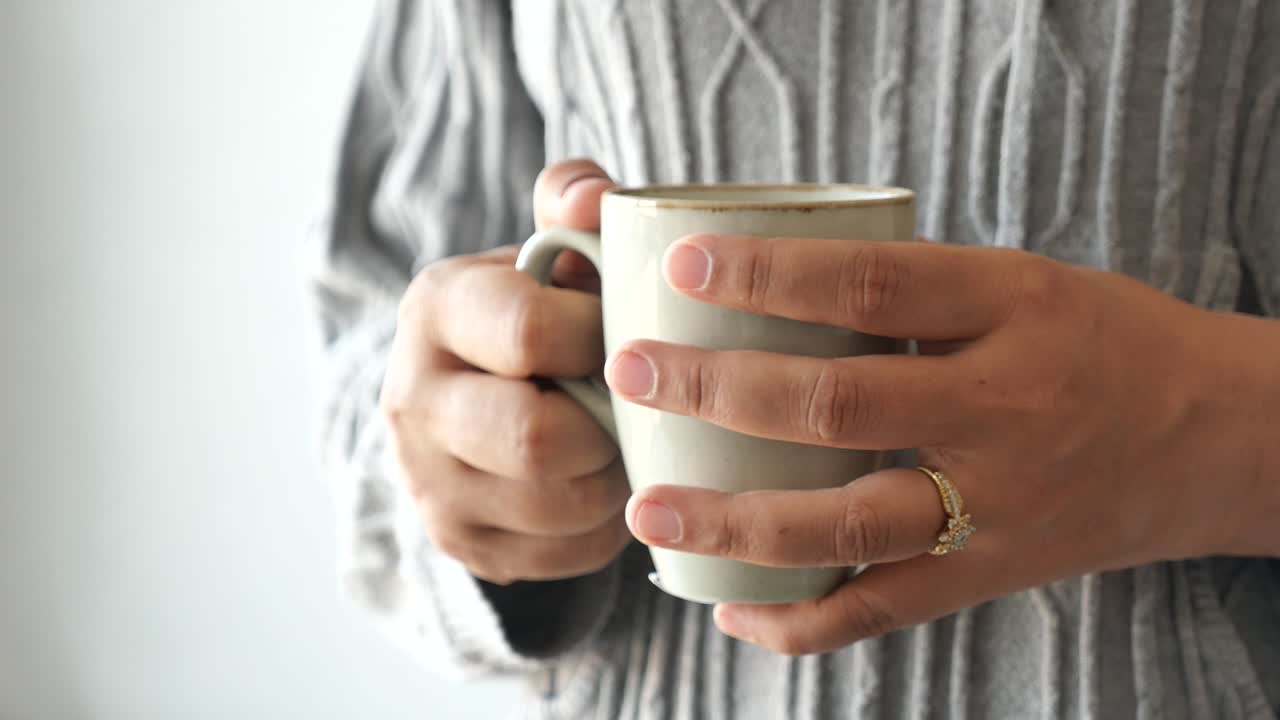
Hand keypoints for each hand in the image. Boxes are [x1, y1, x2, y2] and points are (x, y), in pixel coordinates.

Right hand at [380, 159, 629, 584]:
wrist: (470, 394)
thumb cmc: (537, 311)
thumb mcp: (547, 249)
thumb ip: (572, 203)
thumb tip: (592, 196)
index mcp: (435, 308)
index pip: (527, 331)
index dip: (602, 337)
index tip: (627, 332)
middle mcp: (412, 400)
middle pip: (534, 438)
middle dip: (607, 424)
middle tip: (634, 403)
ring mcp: (427, 482)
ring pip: (558, 506)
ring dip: (615, 477)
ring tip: (626, 442)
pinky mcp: (461, 543)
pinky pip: (564, 555)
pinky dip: (605, 524)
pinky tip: (605, 483)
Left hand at [607, 232, 1279, 653]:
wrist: (1213, 436)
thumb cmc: (1097, 340)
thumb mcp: (1019, 282)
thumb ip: (909, 289)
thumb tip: (765, 284)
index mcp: (1011, 307)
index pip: (874, 283)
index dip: (772, 274)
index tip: (683, 267)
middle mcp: (1005, 406)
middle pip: (841, 404)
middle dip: (721, 391)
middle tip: (634, 374)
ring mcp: (1000, 501)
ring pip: (851, 524)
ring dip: (737, 524)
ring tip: (649, 511)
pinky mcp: (993, 572)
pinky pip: (885, 609)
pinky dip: (800, 621)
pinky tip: (731, 610)